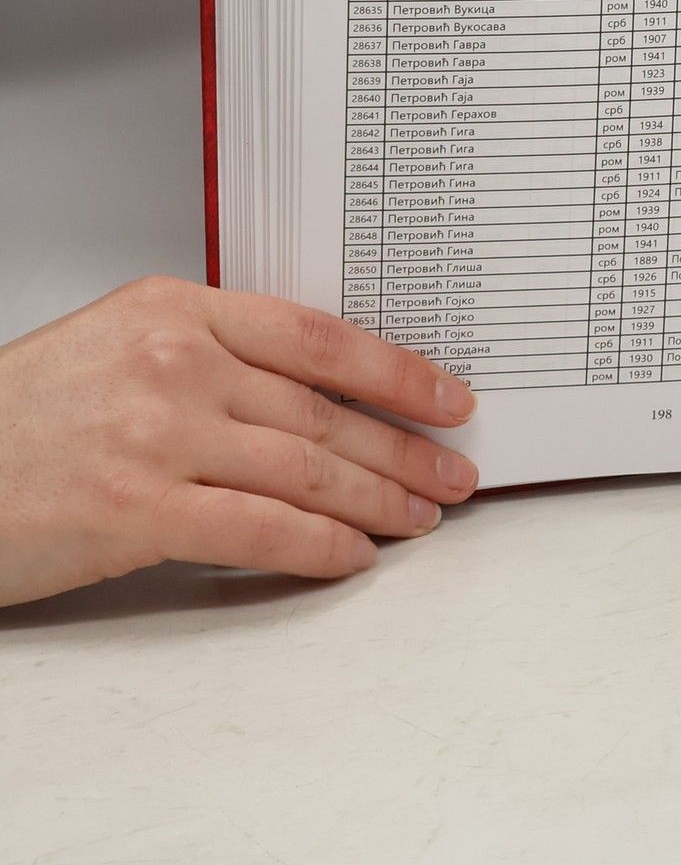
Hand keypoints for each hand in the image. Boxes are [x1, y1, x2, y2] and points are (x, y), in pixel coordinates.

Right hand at [0, 275, 478, 606]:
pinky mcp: (137, 509)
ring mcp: (159, 434)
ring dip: (378, 500)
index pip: (321, 337)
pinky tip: (353, 554)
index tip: (450, 397)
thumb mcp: (121, 344)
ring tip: (421, 517)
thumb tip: (316, 390)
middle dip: (404, 448)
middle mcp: (177, 362)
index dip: (399, 371)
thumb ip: (214, 353)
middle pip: (325, 409)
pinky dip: (319, 546)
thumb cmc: (22, 415)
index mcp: (180, 309)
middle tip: (454, 470)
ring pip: (306, 468)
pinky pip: (260, 529)